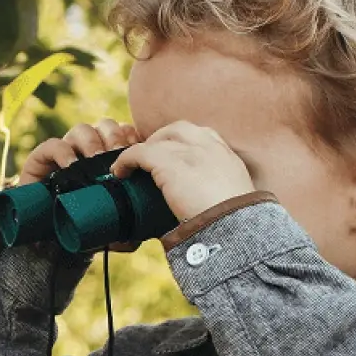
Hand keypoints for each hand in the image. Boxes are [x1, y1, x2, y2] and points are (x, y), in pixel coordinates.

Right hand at [17, 118, 145, 252]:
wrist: (47, 240)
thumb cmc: (80, 228)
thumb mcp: (110, 229)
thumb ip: (126, 229)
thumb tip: (137, 235)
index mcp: (107, 158)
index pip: (122, 133)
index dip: (129, 136)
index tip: (135, 151)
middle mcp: (86, 151)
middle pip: (104, 126)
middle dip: (113, 137)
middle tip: (118, 156)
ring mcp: (65, 152)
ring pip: (81, 130)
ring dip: (92, 142)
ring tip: (96, 161)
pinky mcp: (40, 159)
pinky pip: (53, 145)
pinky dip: (63, 151)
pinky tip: (71, 165)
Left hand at [106, 120, 255, 222]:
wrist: (234, 227)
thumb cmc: (235, 222)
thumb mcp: (234, 198)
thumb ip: (218, 192)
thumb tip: (203, 206)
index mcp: (225, 154)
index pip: (202, 135)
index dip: (184, 143)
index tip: (174, 155)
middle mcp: (208, 146)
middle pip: (178, 129)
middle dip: (161, 140)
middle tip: (149, 159)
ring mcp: (188, 151)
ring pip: (157, 140)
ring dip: (142, 151)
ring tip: (131, 166)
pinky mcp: (168, 163)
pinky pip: (139, 153)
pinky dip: (126, 160)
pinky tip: (120, 172)